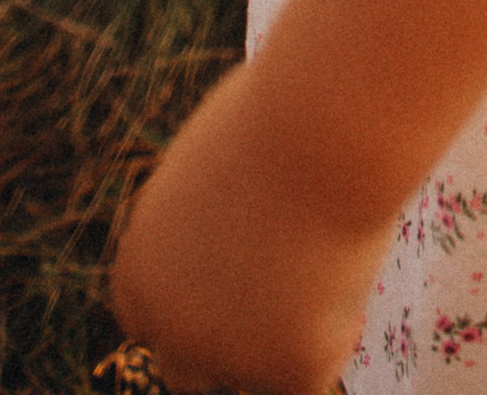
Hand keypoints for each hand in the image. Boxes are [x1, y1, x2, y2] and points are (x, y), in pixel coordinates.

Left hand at [111, 56, 389, 394]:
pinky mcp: (285, 371)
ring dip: (295, 326)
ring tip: (329, 238)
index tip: (239, 277)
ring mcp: (226, 359)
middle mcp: (168, 329)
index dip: (195, 303)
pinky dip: (343, 320)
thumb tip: (241, 245)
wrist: (319, 128)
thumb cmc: (277, 117)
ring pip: (265, 364)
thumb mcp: (217, 169)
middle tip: (284, 300)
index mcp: (138, 272)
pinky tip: (348, 257)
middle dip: (232, 344)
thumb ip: (209, 227)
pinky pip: (321, 363)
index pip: (148, 320)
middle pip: (188, 369)